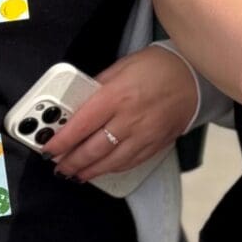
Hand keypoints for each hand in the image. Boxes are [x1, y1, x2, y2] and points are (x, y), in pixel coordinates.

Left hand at [48, 47, 197, 182]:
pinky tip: (101, 170)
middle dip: (71, 161)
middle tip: (58, 165)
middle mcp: (129, 118)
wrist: (193, 76)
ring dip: (89, 170)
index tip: (48, 148)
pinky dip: (112, 169)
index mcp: (116, 96)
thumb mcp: (120, 67)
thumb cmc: (157, 67)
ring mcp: (144, 134)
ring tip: (75, 174)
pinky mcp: (156, 144)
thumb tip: (78, 104)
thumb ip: (98, 87)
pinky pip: (130, 162)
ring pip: (111, 161)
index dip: (62, 140)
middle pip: (93, 148)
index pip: (81, 124)